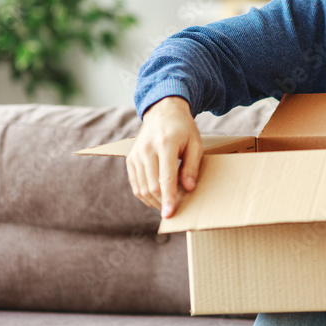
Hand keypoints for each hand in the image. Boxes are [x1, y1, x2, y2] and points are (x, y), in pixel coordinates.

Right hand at [126, 96, 202, 217]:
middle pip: (152, 186)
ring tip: (166, 206)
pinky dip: (144, 195)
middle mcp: (146, 150)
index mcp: (165, 144)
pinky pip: (135, 184)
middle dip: (162, 203)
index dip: (168, 199)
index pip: (165, 178)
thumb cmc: (183, 128)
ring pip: (141, 188)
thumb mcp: (195, 144)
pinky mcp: (130, 159)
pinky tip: (156, 198)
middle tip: (174, 211)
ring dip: (154, 202)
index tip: (170, 214)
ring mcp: (136, 155)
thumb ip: (192, 166)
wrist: (163, 111)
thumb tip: (188, 189)